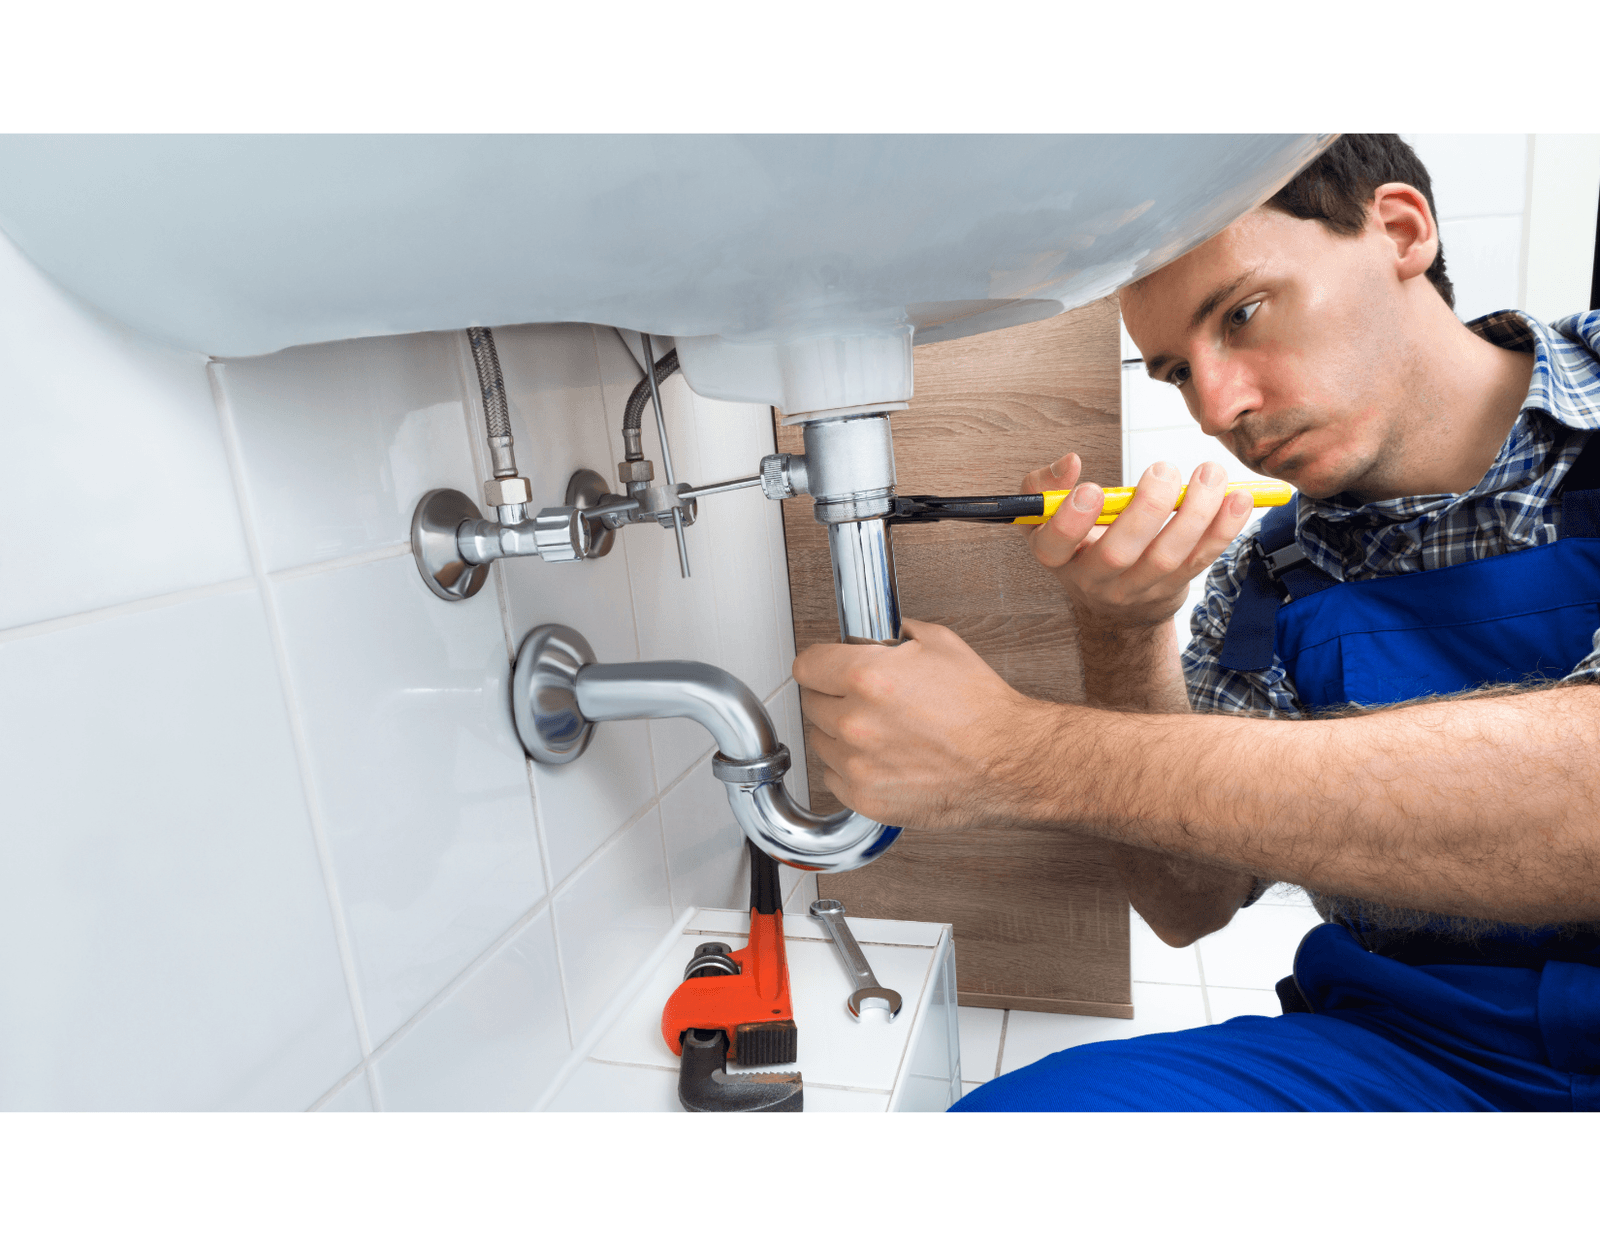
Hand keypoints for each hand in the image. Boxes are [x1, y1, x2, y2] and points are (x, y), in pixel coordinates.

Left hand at [793, 618, 1048, 830]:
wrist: (1009, 761)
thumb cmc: (981, 708)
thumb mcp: (939, 644)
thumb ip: (893, 635)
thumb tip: (871, 636)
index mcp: (866, 677)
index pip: (806, 666)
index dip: (820, 663)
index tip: (825, 668)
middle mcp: (855, 722)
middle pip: (810, 703)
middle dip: (832, 696)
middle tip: (863, 699)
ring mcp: (858, 765)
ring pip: (820, 742)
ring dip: (839, 734)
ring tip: (879, 730)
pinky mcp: (866, 798)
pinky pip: (834, 778)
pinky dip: (851, 768)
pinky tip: (881, 757)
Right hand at [1022, 455, 1253, 629]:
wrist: (1115, 604)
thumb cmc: (1082, 546)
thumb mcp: (1047, 519)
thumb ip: (1045, 487)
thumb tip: (1070, 463)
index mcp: (1057, 557)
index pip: (1055, 545)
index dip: (1071, 521)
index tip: (1092, 489)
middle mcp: (1094, 579)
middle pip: (1118, 554)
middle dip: (1145, 510)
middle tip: (1164, 470)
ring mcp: (1136, 588)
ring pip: (1167, 557)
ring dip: (1195, 513)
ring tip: (1211, 474)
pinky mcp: (1174, 586)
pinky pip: (1201, 559)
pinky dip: (1224, 528)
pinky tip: (1238, 500)